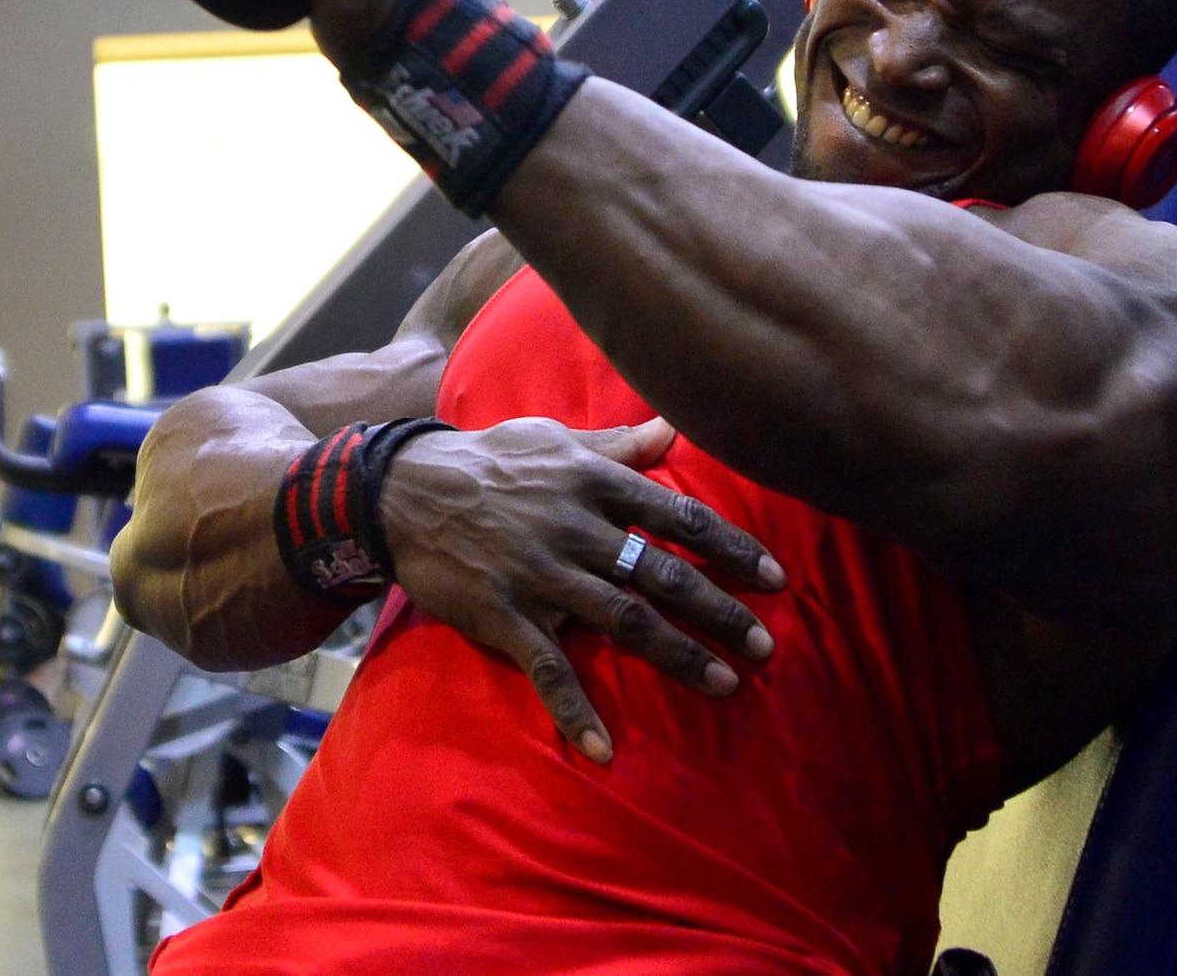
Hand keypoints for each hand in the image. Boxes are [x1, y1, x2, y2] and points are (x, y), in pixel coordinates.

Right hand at [379, 417, 785, 762]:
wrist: (402, 492)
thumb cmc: (489, 460)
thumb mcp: (555, 438)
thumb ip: (618, 443)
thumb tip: (673, 426)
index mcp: (594, 483)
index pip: (680, 517)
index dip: (732, 548)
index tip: (774, 577)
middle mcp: (577, 530)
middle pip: (664, 574)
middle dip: (719, 610)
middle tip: (765, 644)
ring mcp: (542, 576)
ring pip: (624, 620)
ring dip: (678, 656)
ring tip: (725, 684)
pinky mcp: (506, 617)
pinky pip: (548, 670)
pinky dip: (575, 712)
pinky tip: (604, 750)